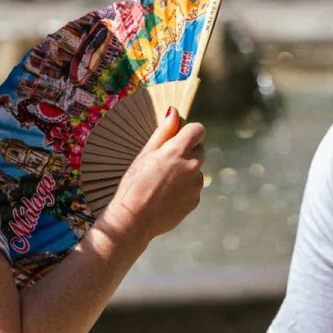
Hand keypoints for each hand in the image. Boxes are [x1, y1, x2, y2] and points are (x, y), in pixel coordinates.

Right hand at [97, 107, 204, 246]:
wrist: (134, 220)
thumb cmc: (134, 184)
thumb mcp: (144, 154)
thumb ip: (163, 132)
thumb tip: (175, 112)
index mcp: (178, 150)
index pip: (198, 130)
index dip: (188, 132)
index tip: (178, 138)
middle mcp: (192, 166)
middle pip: (199, 149)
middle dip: (186, 152)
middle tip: (165, 163)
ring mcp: (196, 185)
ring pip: (196, 170)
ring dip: (185, 172)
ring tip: (162, 184)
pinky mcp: (195, 200)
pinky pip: (193, 188)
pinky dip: (184, 189)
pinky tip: (166, 196)